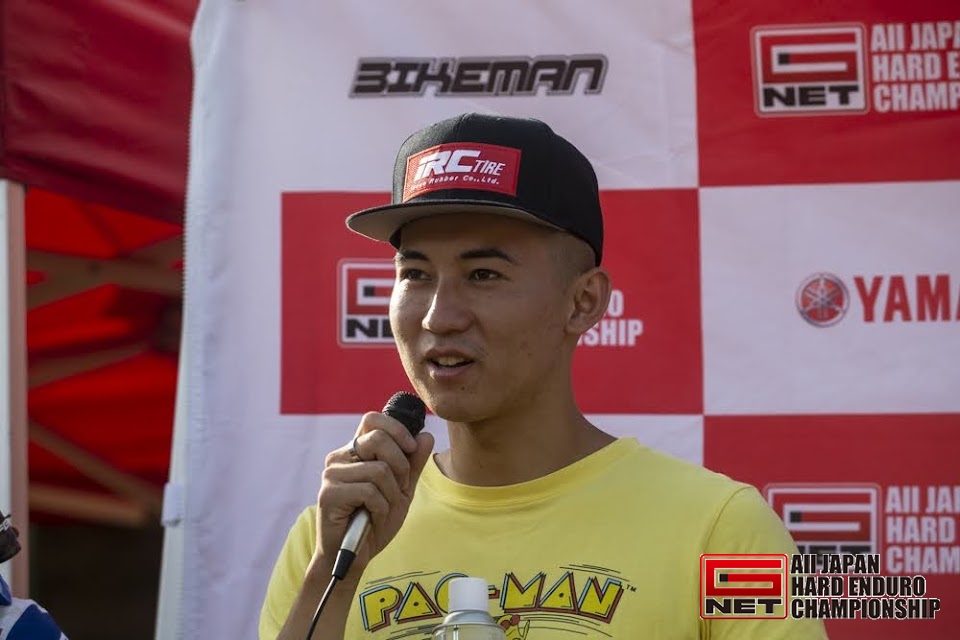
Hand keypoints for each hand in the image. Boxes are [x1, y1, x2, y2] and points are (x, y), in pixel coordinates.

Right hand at [314, 411, 434, 577]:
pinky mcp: (329, 494)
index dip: (396, 429)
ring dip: (391, 495)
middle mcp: (339, 457)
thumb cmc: (374, 521)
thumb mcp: (401, 490)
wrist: (353, 556)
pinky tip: (371, 518)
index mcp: (355, 451)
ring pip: (380, 470)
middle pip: (379, 439)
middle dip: (400, 467)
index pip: (372, 419)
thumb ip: (413, 464)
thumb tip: (425, 436)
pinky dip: (380, 509)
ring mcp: (332, 474)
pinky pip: (370, 492)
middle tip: (397, 490)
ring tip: (381, 510)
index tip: (410, 448)